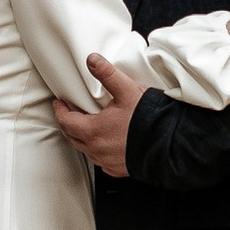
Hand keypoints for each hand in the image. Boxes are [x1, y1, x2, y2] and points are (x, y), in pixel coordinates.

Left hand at [55, 54, 146, 176]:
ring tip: (87, 127)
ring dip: (83, 138)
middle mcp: (96, 150)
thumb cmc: (148, 120)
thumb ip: (107, 74)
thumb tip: (92, 60)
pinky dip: (98, 151)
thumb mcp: (127, 91)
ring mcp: (107, 162)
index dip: (60, 110)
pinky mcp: (118, 169)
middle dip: (69, 124)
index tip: (59, 103)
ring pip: (86, 150)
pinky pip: (101, 161)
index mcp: (93, 131)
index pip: (66, 121)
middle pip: (73, 137)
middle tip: (70, 114)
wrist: (170, 145)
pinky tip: (105, 144)